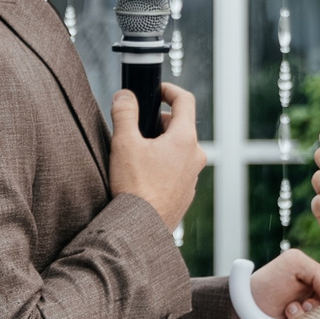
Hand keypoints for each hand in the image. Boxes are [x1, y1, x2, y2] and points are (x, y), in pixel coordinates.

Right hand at [111, 83, 207, 230]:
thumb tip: (124, 95)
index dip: (169, 90)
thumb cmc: (135, 187)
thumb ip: (124, 113)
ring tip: (137, 156)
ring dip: (161, 146)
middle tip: (137, 128)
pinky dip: (163, 166)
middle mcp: (195, 156)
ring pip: (179, 150)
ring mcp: (193, 177)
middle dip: (159, 122)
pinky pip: (177, 171)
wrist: (140, 228)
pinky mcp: (186, 194)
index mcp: (184, 139)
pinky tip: (144, 177)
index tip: (157, 90)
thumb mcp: (124, 143)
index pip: (185, 101)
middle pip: (181, 126)